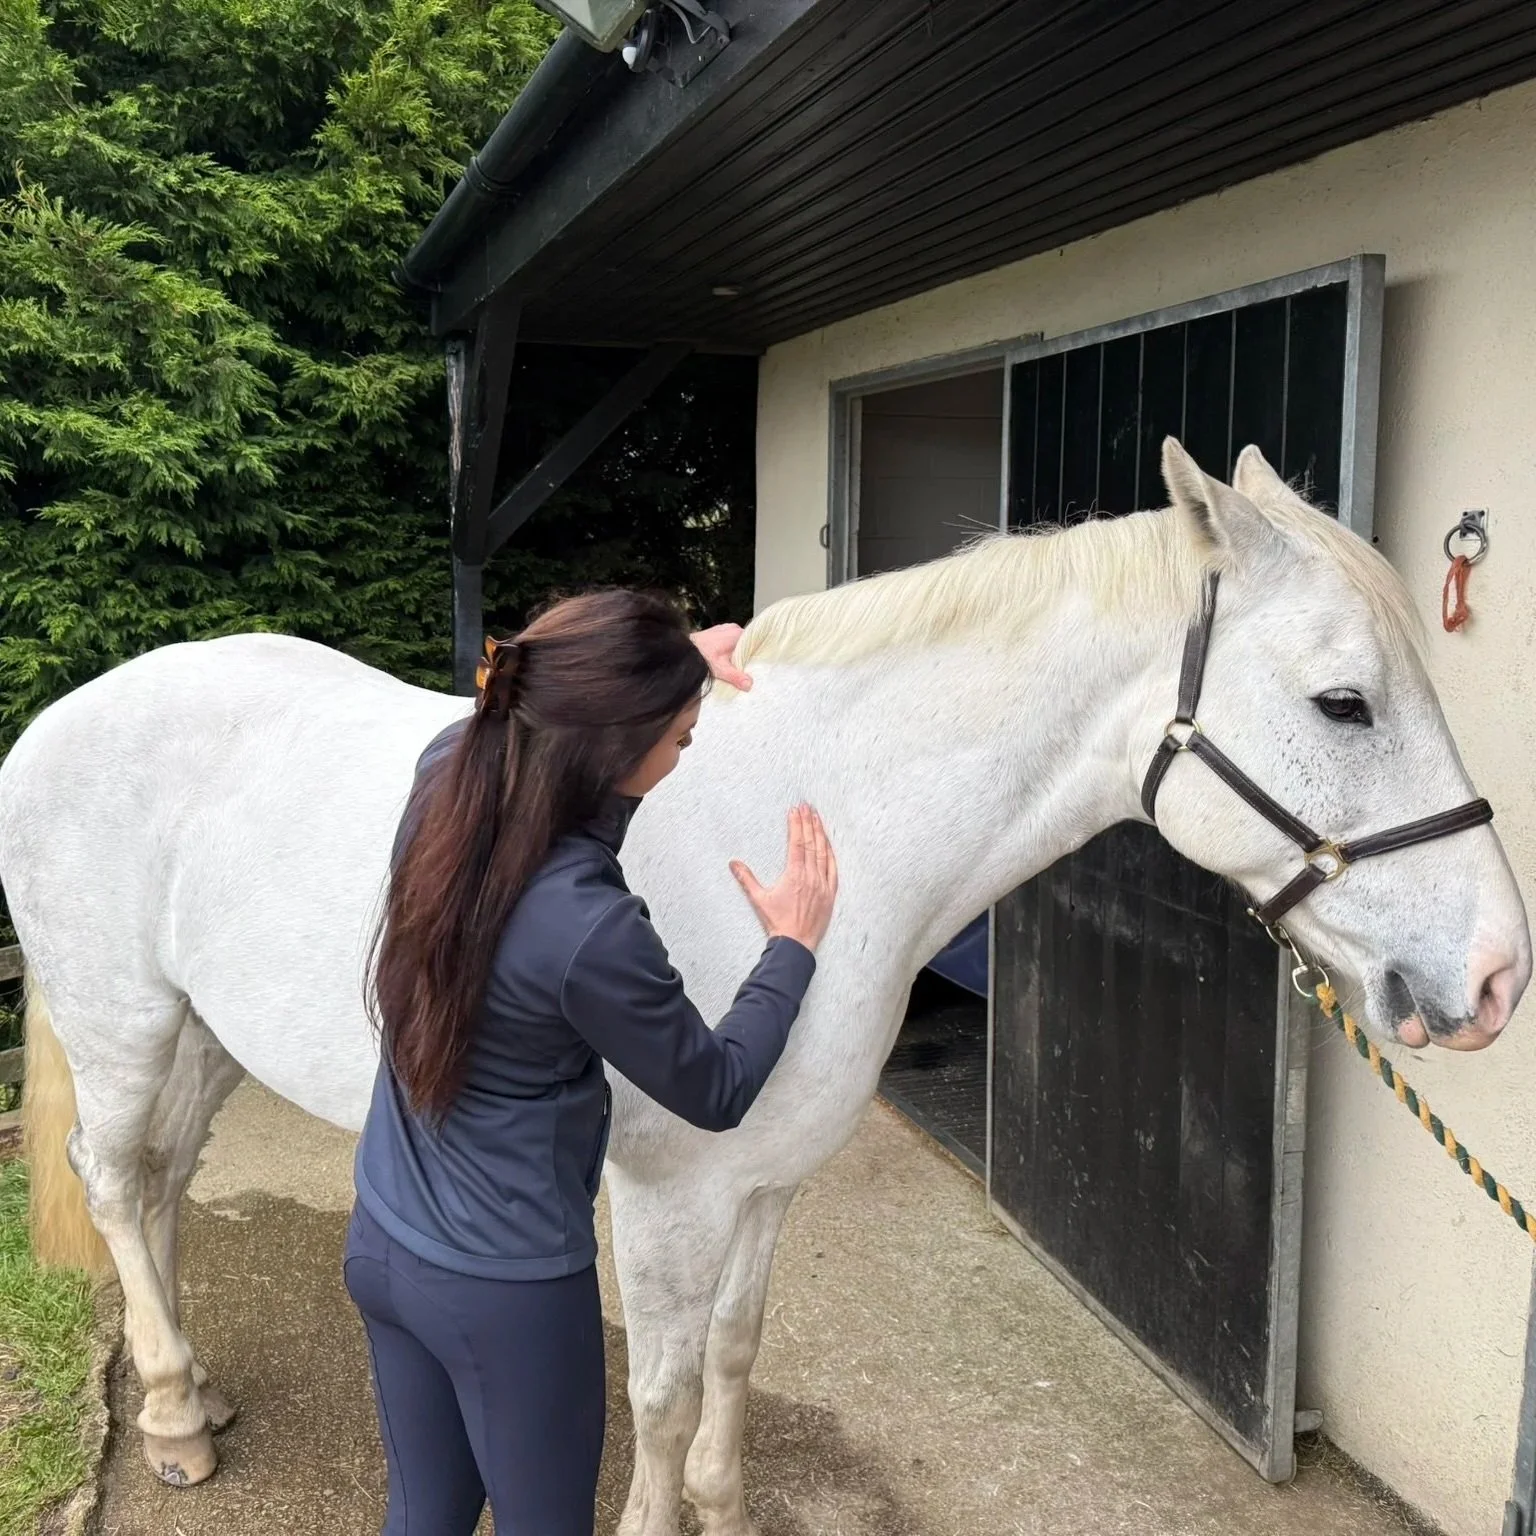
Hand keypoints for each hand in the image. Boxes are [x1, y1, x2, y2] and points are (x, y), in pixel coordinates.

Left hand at [692, 624, 751, 690]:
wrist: (684, 651)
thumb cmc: (701, 657)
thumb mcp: (721, 670)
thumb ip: (736, 677)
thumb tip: (749, 684)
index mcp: (737, 634)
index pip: (754, 643)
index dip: (755, 654)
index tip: (754, 664)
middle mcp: (732, 628)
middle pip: (745, 643)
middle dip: (744, 655)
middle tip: (742, 667)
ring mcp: (724, 628)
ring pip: (737, 642)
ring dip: (735, 652)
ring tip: (732, 664)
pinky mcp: (717, 631)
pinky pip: (728, 640)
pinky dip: (727, 649)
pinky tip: (723, 658)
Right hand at [730, 805, 838, 952]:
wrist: (795, 943)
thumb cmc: (777, 922)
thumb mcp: (759, 899)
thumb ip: (746, 879)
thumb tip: (733, 863)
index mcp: (794, 874)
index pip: (797, 842)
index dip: (796, 824)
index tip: (795, 810)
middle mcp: (811, 876)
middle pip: (811, 843)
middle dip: (809, 822)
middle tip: (807, 806)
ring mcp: (823, 884)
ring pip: (823, 853)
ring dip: (820, 833)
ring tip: (817, 818)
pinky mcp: (830, 893)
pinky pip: (833, 869)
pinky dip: (831, 854)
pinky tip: (828, 844)